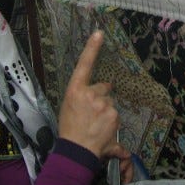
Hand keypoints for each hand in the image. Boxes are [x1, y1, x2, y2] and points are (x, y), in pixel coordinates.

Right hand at [58, 31, 123, 160]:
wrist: (75, 152)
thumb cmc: (69, 130)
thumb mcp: (69, 108)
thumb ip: (84, 96)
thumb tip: (102, 90)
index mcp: (75, 90)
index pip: (84, 65)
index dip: (92, 48)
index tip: (99, 33)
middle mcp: (90, 93)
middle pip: (104, 88)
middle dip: (101, 97)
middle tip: (91, 114)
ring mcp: (103, 104)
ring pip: (110, 102)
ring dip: (106, 111)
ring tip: (95, 125)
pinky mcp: (114, 114)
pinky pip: (116, 114)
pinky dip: (112, 122)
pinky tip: (102, 130)